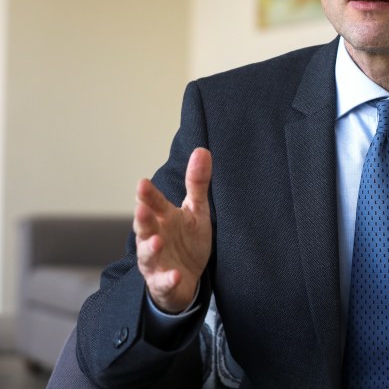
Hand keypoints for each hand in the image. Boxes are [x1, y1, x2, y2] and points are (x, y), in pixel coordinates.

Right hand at [134, 148, 212, 313]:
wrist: (187, 279)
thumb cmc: (187, 241)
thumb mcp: (196, 211)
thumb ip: (197, 183)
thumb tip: (202, 150)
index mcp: (164, 219)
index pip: (154, 204)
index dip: (148, 195)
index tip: (142, 183)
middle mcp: (155, 238)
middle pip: (145, 227)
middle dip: (143, 218)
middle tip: (141, 208)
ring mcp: (156, 262)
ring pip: (149, 255)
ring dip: (151, 248)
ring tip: (157, 241)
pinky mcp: (163, 283)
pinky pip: (164, 282)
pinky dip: (168, 279)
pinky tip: (175, 275)